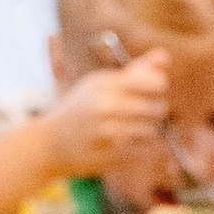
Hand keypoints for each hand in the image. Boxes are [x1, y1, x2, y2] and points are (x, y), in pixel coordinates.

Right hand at [48, 50, 174, 185]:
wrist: (49, 144)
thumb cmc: (78, 109)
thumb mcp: (99, 83)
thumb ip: (134, 70)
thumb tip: (164, 56)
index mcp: (105, 85)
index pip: (153, 82)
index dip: (158, 86)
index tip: (152, 90)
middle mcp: (107, 108)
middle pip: (157, 108)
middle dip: (155, 110)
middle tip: (143, 111)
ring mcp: (109, 134)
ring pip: (152, 131)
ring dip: (148, 130)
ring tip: (133, 127)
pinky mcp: (111, 157)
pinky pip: (144, 151)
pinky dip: (142, 147)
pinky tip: (127, 142)